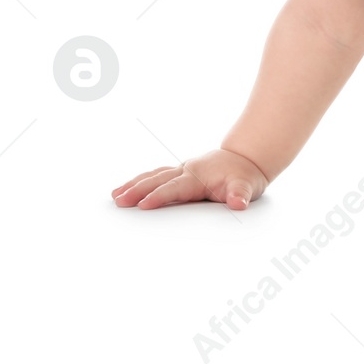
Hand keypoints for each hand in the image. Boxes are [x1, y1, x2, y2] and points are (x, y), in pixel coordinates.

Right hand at [111, 148, 269, 210]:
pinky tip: (128, 188)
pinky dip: (142, 180)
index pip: (175, 188)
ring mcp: (182, 170)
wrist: (246, 158)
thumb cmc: (245, 175)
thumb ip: (241, 194)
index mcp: (199, 176)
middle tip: (119, 201)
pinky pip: (157, 175)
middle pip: (158, 180)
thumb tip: (239, 203)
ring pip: (154, 176)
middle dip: (137, 190)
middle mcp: (187, 170)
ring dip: (134, 184)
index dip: (159, 197)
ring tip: (116, 195)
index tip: (143, 205)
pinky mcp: (180, 172)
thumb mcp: (247, 186)